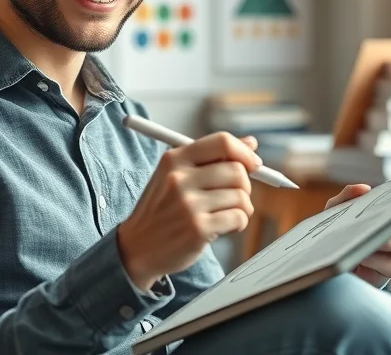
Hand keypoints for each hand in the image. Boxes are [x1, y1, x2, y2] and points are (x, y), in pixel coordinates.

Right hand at [117, 132, 260, 290]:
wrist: (137, 248)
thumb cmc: (162, 210)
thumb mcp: (177, 176)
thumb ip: (212, 158)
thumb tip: (251, 143)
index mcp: (174, 159)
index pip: (222, 142)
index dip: (244, 152)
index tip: (253, 164)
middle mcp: (179, 178)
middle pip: (236, 170)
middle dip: (245, 185)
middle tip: (237, 196)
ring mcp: (188, 204)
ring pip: (240, 196)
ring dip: (243, 207)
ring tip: (229, 214)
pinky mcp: (197, 228)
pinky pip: (238, 217)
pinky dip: (239, 223)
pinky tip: (226, 227)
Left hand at [325, 184, 390, 286]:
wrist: (328, 252)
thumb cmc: (343, 225)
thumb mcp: (340, 207)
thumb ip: (350, 195)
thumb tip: (363, 189)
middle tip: (383, 233)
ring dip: (383, 253)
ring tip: (365, 246)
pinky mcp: (383, 275)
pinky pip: (387, 271)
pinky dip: (373, 264)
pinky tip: (359, 257)